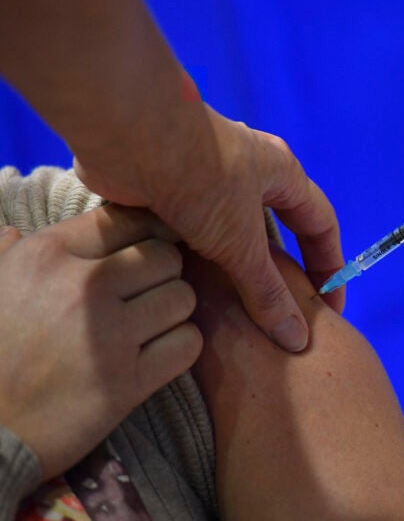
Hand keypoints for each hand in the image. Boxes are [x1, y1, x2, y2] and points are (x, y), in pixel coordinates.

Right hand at [0, 206, 200, 479]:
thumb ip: (8, 255)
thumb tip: (13, 232)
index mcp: (48, 255)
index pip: (129, 219)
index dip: (149, 233)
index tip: (150, 250)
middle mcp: (83, 286)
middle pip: (166, 256)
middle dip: (165, 274)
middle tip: (148, 295)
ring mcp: (108, 334)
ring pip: (183, 297)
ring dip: (175, 312)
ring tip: (152, 326)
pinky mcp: (127, 382)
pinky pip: (188, 344)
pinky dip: (181, 348)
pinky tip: (160, 355)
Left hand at [75, 105, 343, 352]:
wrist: (129, 137)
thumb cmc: (202, 180)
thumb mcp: (241, 241)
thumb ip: (267, 291)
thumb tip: (297, 340)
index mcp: (282, 174)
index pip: (321, 225)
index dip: (330, 268)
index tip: (330, 310)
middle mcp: (251, 174)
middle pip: (280, 229)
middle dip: (286, 270)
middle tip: (286, 312)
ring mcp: (209, 181)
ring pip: (235, 234)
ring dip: (238, 268)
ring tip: (238, 309)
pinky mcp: (172, 190)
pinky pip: (198, 233)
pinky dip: (201, 261)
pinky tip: (195, 291)